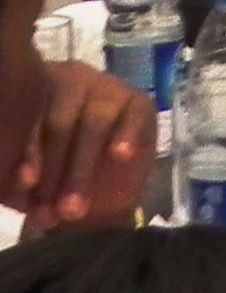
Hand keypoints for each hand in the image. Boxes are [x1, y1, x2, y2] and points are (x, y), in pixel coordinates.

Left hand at [8, 62, 153, 233]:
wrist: (96, 196)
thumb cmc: (50, 179)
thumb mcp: (27, 177)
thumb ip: (19, 174)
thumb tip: (20, 180)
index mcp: (32, 92)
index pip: (26, 116)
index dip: (27, 150)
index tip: (25, 183)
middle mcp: (68, 82)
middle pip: (59, 122)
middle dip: (54, 169)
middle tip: (50, 211)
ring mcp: (107, 88)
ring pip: (94, 124)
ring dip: (81, 169)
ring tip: (74, 209)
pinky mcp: (138, 103)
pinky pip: (133, 115)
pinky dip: (126, 134)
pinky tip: (120, 155)